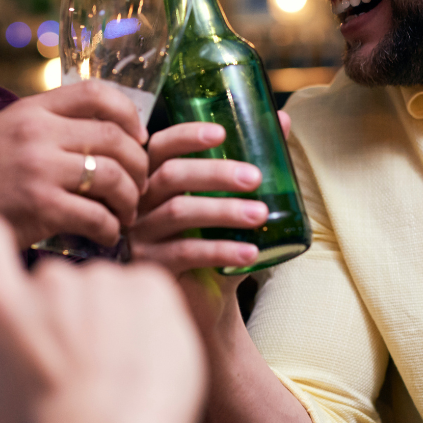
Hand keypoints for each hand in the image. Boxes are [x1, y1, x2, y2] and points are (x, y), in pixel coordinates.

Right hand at [0, 81, 149, 246]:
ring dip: (129, 199)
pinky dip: (110, 228)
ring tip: (124, 215)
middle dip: (138, 165)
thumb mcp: (3, 135)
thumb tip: (98, 134)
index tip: (139, 138)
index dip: (129, 114)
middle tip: (139, 186)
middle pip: (114, 138)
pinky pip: (96, 215)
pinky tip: (106, 236)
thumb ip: (44, 129)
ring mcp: (38, 169)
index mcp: (30, 111)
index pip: (97, 93)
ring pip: (112, 176)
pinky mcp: (39, 207)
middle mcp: (36, 133)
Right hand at [0, 214, 205, 422]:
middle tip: (66, 360)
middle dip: (58, 311)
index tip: (1, 265)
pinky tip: (139, 353)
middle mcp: (50, 282)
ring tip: (108, 366)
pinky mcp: (150, 288)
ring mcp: (103, 282)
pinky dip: (145, 314)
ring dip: (104, 313)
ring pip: (101, 286)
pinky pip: (146, 287)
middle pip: (50, 276)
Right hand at [132, 112, 294, 273]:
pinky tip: (250, 253)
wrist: (205, 301)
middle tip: (255, 177)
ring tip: (261, 214)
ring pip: (178, 213)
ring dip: (224, 210)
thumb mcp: (230, 202)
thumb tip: (281, 120)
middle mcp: (141, 202)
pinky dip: (221, 250)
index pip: (162, 146)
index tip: (221, 133)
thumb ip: (249, 162)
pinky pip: (185, 253)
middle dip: (215, 172)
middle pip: (171, 176)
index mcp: (156, 178)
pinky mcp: (151, 266)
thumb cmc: (214, 241)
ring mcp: (141, 235)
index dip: (187, 136)